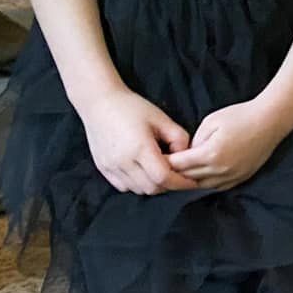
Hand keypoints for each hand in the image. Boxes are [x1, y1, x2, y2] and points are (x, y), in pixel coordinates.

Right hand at [81, 88, 196, 195]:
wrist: (99, 102)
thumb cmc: (132, 108)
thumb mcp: (162, 119)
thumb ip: (179, 139)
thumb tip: (185, 158)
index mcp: (139, 148)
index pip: (163, 178)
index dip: (181, 183)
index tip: (192, 181)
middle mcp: (122, 161)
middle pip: (152, 188)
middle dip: (169, 185)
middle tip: (178, 175)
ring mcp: (110, 166)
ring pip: (138, 189)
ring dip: (153, 185)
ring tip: (161, 171)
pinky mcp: (103, 168)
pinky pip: (124, 186)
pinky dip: (137, 184)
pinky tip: (144, 171)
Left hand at [169, 99, 289, 190]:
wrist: (271, 120)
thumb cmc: (241, 116)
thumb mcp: (211, 121)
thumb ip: (195, 140)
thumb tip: (188, 154)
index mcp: (210, 154)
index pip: (179, 165)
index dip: (165, 162)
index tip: (155, 159)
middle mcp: (220, 169)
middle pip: (188, 178)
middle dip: (173, 174)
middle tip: (161, 170)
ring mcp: (233, 175)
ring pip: (202, 186)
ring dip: (189, 182)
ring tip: (178, 176)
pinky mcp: (242, 177)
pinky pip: (218, 187)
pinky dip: (205, 184)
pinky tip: (198, 180)